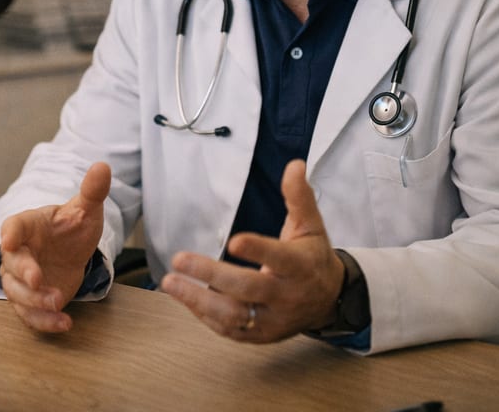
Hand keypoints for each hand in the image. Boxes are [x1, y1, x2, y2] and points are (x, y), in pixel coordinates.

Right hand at [0, 162, 110, 332]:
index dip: (10, 233)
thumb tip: (103, 167)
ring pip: (17, 294)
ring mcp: (22, 280)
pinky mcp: (31, 301)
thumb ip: (92, 191)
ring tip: (58, 302)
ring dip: (35, 301)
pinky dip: (45, 321)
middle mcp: (18, 253)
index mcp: (27, 226)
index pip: (14, 226)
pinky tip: (65, 323)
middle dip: (23, 273)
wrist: (70, 250)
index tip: (8, 239)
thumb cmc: (70, 227)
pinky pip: (30, 314)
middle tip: (38, 279)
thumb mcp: (85, 209)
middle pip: (11, 265)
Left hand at [160, 159, 344, 341]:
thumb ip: (299, 196)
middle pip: (249, 288)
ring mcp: (273, 319)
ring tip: (169, 281)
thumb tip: (294, 164)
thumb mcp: (311, 225)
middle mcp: (287, 295)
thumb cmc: (312, 257)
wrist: (329, 301)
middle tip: (179, 259)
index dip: (258, 250)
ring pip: (234, 315)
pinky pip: (230, 330)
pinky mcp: (260, 335)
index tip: (233, 240)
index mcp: (300, 266)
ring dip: (198, 300)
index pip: (279, 258)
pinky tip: (184, 296)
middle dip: (212, 274)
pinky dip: (204, 315)